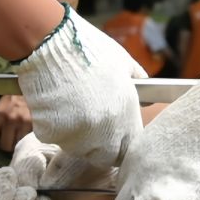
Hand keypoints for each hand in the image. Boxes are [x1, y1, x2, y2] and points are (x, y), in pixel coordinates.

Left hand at [0, 94, 33, 155]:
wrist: (36, 87)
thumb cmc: (17, 97)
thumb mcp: (3, 105)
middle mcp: (10, 118)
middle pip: (4, 145)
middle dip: (6, 145)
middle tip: (10, 139)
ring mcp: (23, 122)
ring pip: (17, 145)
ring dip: (18, 143)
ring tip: (20, 135)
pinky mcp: (35, 124)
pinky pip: (29, 141)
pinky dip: (28, 140)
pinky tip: (29, 133)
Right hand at [12, 6, 144, 187]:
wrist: (50, 42)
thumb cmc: (88, 47)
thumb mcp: (122, 61)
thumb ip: (138, 82)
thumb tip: (149, 98)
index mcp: (124, 115)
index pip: (129, 148)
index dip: (122, 143)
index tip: (116, 135)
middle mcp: (103, 131)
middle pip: (105, 156)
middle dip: (101, 146)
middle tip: (92, 126)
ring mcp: (75, 135)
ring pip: (78, 149)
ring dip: (77, 138)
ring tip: (71, 109)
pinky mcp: (50, 133)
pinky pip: (54, 137)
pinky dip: (53, 127)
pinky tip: (53, 105)